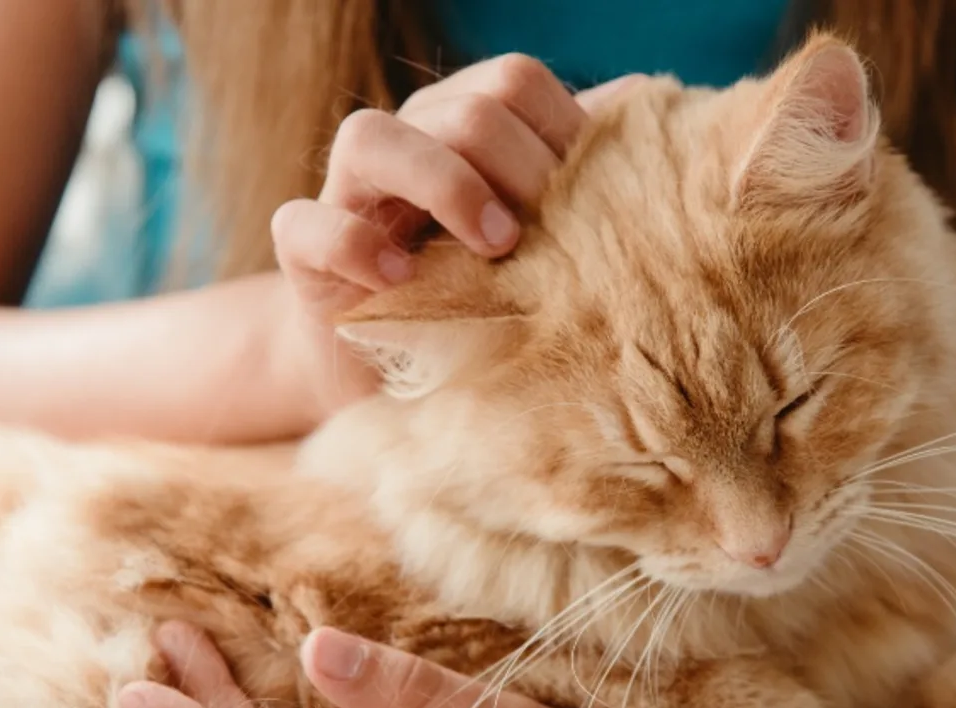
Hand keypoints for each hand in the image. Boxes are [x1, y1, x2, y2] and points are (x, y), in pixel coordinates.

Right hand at [270, 55, 643, 422]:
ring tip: (493, 245)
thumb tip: (652, 118)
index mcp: (464, 129)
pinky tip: (404, 280)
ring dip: (444, 184)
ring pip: (371, 137)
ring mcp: (346, 193)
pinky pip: (307, 224)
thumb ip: (580, 182)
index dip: (558, 130)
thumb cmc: (482, 304)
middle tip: (542, 234)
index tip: (588, 202)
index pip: (513, 82)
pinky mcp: (303, 254)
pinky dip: (357, 245)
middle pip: (460, 107)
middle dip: (515, 166)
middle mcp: (405, 144)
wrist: (395, 377)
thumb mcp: (541, 247)